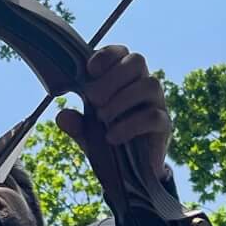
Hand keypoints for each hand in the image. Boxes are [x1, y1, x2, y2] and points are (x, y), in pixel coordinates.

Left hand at [56, 45, 171, 199]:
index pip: (121, 52)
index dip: (107, 55)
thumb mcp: (87, 133)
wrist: (130, 172)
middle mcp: (143, 84)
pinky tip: (112, 136)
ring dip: (122, 99)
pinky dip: (130, 125)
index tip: (89, 70)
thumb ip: (76, 124)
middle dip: (112, 77)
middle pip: (137, 61)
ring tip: (102, 117)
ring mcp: (157, 103)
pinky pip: (153, 116)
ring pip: (150, 84)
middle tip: (92, 98)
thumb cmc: (108, 140)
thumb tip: (61, 116)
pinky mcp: (164, 125)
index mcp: (124, 78)